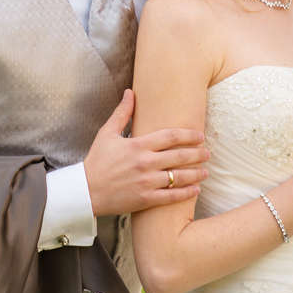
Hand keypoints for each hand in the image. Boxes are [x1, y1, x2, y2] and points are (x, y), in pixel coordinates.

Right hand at [84, 90, 209, 215]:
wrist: (84, 191)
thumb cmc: (96, 161)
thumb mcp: (106, 133)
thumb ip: (122, 113)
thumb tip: (130, 92)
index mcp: (137, 145)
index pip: (170, 136)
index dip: (189, 135)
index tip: (200, 135)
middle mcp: (145, 163)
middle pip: (179, 156)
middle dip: (197, 154)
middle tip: (208, 153)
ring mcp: (146, 182)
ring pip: (179, 177)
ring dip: (196, 174)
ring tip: (206, 172)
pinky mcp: (145, 199)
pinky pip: (171, 196)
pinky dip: (186, 193)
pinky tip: (195, 189)